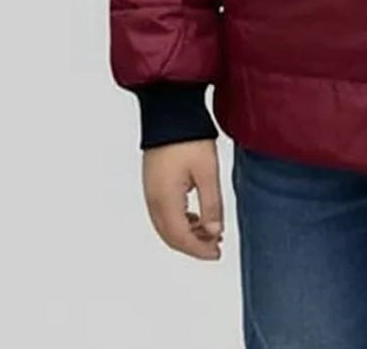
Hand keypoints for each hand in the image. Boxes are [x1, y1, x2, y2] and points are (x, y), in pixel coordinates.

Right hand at [142, 138, 224, 259]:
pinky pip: (163, 213)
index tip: (216, 253)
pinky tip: (196, 218)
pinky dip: (180, 221)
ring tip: (210, 232)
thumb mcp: (207, 172)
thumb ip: (211, 204)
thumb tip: (214, 232)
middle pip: (171, 236)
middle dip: (193, 245)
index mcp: (165, 200)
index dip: (199, 250)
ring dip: (187, 234)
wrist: (170, 113)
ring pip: (166, 226)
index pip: (180, 238)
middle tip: (215, 247)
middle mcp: (153, 200)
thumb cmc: (189, 139)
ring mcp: (150, 192)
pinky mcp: (153, 183)